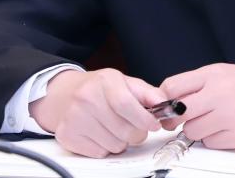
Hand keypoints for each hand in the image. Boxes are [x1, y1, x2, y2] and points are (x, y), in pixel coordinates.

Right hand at [30, 69, 164, 157]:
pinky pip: (100, 153)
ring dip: (121, 141)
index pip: (127, 105)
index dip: (145, 119)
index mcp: (105, 81)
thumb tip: (169, 105)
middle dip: (136, 133)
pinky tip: (101, 133)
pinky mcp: (68, 135)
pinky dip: (105, 147)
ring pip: (114, 145)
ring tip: (114, 127)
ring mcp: (75, 117)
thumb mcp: (125, 82)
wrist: (65, 93)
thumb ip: (149, 94)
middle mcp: (86, 98)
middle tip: (134, 126)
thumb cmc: (99, 89)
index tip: (154, 124)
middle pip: (124, 130)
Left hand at [160, 64, 234, 148]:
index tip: (165, 106)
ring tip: (214, 120)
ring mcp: (231, 117)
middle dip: (174, 119)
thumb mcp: (226, 73)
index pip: (172, 87)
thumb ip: (198, 84)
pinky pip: (211, 143)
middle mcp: (221, 94)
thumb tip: (169, 101)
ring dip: (198, 129)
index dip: (164, 99)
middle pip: (178, 112)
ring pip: (192, 131)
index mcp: (215, 74)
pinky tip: (228, 128)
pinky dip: (214, 139)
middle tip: (179, 119)